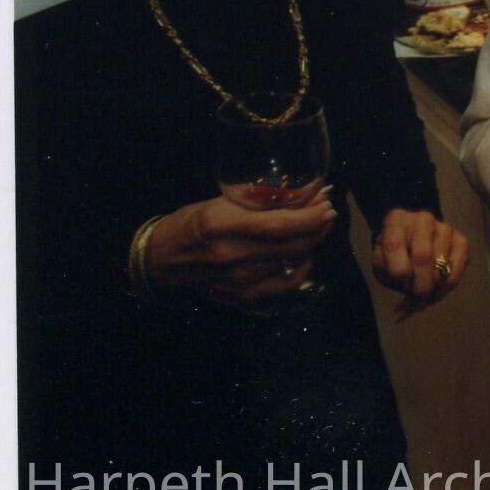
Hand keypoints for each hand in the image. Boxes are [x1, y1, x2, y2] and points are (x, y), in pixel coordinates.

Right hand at [144, 190, 338, 306]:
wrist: (163, 260)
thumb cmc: (193, 222)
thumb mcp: (221, 202)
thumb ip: (259, 201)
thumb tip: (303, 193)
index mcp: (222, 225)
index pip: (279, 223)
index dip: (310, 215)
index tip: (326, 203)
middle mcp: (232, 255)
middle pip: (293, 244)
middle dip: (318, 226)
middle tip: (326, 212)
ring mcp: (238, 280)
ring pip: (293, 262)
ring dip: (310, 243)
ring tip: (313, 228)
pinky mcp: (242, 297)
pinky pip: (286, 285)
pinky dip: (301, 269)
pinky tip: (302, 256)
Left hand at [373, 208, 469, 320]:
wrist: (412, 237)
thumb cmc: (395, 254)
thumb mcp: (382, 263)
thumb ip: (390, 283)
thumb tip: (402, 313)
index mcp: (396, 220)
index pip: (394, 246)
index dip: (398, 273)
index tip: (400, 285)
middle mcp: (422, 219)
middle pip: (423, 257)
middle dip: (420, 286)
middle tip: (416, 300)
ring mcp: (444, 228)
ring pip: (441, 267)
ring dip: (432, 291)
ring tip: (424, 298)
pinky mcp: (461, 240)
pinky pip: (456, 271)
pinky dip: (446, 289)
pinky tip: (436, 292)